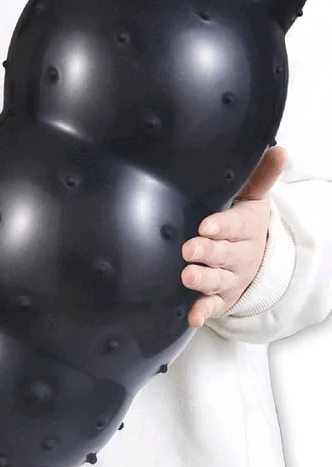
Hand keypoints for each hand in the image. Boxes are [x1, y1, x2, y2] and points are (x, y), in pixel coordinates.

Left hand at [183, 146, 287, 327]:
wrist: (257, 254)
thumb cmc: (244, 220)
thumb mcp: (253, 197)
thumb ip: (261, 176)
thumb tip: (279, 149)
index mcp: (245, 227)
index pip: (234, 225)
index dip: (221, 226)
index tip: (206, 224)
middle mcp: (239, 254)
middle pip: (224, 254)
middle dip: (208, 252)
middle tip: (190, 249)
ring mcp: (230, 277)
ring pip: (217, 280)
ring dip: (203, 280)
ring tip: (187, 276)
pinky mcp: (222, 296)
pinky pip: (213, 305)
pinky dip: (203, 311)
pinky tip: (192, 317)